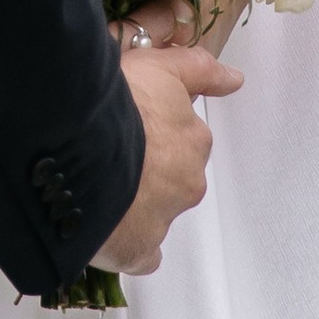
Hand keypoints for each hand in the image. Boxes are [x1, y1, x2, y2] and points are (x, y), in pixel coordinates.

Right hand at [92, 43, 241, 277]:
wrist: (82, 149)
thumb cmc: (117, 103)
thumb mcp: (158, 66)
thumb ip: (198, 70)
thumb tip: (235, 79)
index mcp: (192, 139)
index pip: (184, 138)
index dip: (157, 129)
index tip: (137, 126)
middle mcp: (186, 180)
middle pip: (170, 174)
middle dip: (146, 165)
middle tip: (108, 148)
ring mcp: (164, 218)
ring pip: (155, 210)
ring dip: (134, 199)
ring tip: (94, 180)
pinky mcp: (139, 248)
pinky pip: (141, 252)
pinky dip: (129, 242)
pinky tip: (107, 226)